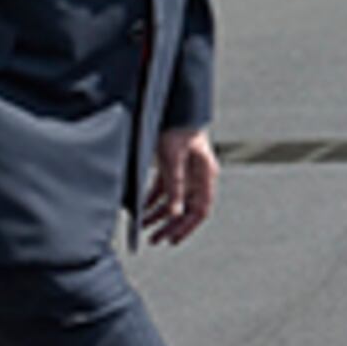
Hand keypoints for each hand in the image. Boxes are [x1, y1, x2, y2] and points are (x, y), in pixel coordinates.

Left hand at [140, 126, 217, 244]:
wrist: (173, 106)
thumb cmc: (179, 127)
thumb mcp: (173, 159)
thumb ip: (174, 186)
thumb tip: (173, 212)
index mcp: (205, 175)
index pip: (201, 210)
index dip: (187, 227)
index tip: (172, 240)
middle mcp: (197, 177)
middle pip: (186, 209)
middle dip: (170, 226)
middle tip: (155, 240)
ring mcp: (185, 172)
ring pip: (174, 201)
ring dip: (160, 216)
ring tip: (146, 229)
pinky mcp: (172, 166)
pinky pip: (164, 190)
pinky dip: (153, 201)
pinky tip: (141, 210)